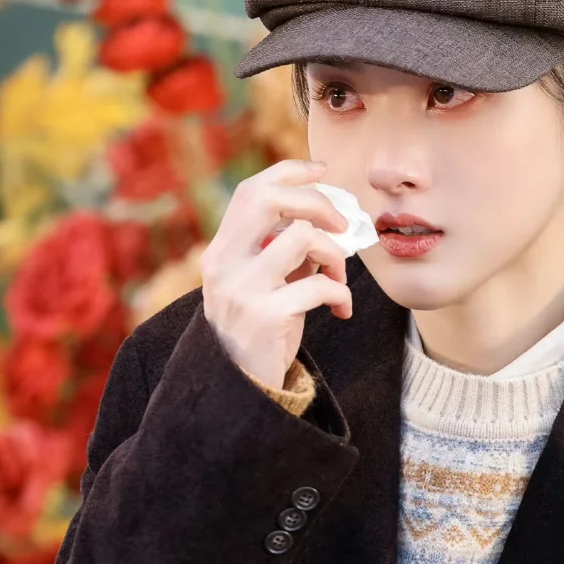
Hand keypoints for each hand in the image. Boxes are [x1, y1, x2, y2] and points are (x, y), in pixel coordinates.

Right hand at [201, 159, 353, 390]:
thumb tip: (328, 219)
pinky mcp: (265, 317)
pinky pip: (320, 285)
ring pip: (301, 238)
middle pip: (269, 199)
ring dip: (335, 255)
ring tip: (339, 279)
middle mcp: (224, 265)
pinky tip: (341, 311)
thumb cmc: (261, 334)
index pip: (250, 192)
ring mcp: (242, 290)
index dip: (289, 172)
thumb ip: (284, 253)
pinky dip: (341, 294)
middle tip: (342, 224)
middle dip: (316, 202)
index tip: (322, 171)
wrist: (241, 391)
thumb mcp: (264, 287)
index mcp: (221, 252)